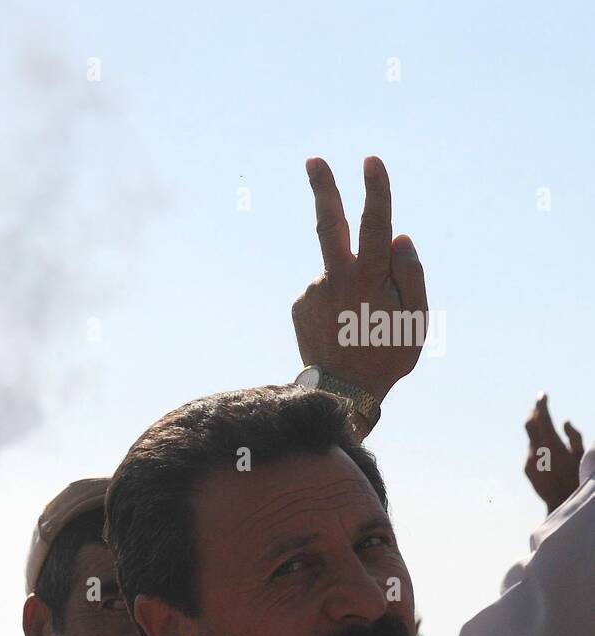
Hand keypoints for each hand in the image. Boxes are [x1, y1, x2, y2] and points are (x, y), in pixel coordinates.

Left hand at [292, 156, 427, 401]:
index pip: (373, 224)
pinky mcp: (300, 304)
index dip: (375, 191)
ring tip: (361, 325)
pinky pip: (326, 292)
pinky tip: (343, 328)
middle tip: (313, 160)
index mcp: (367, 278)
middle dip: (323, 188)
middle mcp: (334, 278)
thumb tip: (398, 237)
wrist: (339, 394)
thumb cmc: (387, 355)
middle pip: (329, 224)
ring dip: (352, 287)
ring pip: (339, 272)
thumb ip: (410, 273)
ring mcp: (312, 290)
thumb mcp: (416, 318)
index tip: (371, 161)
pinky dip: (339, 302)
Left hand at [524, 393, 583, 513]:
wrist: (562, 502)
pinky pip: (531, 452)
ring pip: (531, 439)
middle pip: (530, 424)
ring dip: (537, 431)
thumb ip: (574, 436)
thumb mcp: (580, 455)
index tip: (542, 395)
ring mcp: (529, 459)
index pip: (542, 418)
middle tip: (539, 406)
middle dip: (535, 414)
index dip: (541, 404)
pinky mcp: (527, 469)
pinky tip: (545, 447)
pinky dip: (538, 446)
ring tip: (542, 422)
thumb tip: (565, 421)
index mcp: (551, 443)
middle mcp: (536, 449)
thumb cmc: (577, 477)